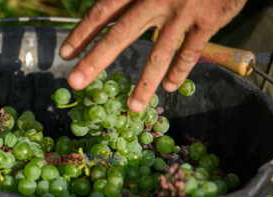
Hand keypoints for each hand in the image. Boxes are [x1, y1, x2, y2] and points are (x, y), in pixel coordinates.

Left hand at [59, 0, 246, 111]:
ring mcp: (182, 11)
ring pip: (159, 52)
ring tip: (132, 108)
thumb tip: (107, 14)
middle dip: (95, 60)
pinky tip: (170, 88)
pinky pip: (190, 52)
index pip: (103, 12)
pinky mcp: (207, 20)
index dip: (82, 33)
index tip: (65, 54)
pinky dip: (180, 72)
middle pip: (121, 33)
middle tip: (75, 82)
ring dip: (145, 83)